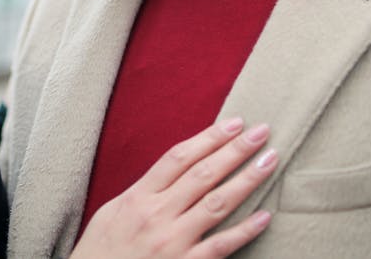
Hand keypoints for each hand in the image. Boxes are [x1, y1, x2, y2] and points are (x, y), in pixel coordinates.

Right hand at [70, 118, 275, 258]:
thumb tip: (175, 170)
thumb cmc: (101, 250)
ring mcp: (173, 242)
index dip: (209, 138)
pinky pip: (220, 246)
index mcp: (138, 197)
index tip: (234, 123)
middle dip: (235, 150)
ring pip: (217, 204)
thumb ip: (144, 191)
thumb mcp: (113, 211)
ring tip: (269, 161)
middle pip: (203, 174)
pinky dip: (244, 231)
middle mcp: (157, 215)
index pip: (179, 158)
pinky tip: (264, 216)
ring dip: (247, 180)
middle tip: (261, 131)